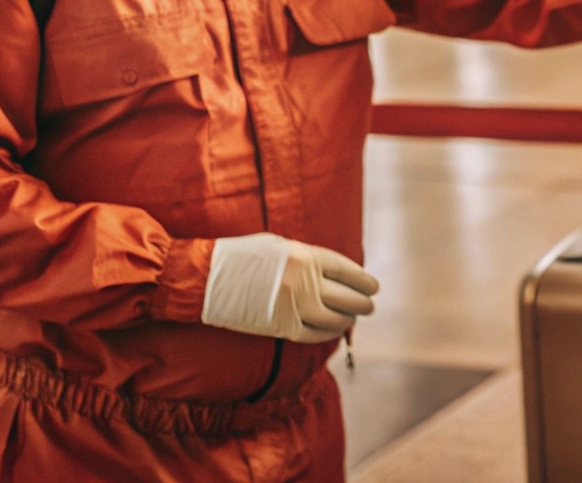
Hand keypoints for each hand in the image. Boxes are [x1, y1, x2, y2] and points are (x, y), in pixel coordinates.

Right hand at [201, 233, 379, 343]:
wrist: (207, 278)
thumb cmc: (242, 256)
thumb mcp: (280, 246)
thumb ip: (307, 258)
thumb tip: (333, 272)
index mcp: (305, 256)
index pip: (346, 271)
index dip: (363, 281)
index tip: (374, 287)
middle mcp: (303, 281)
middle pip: (346, 296)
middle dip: (362, 303)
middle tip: (370, 306)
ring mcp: (292, 305)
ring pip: (333, 318)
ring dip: (348, 320)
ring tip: (354, 319)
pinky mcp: (280, 326)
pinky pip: (313, 334)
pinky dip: (328, 333)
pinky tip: (335, 330)